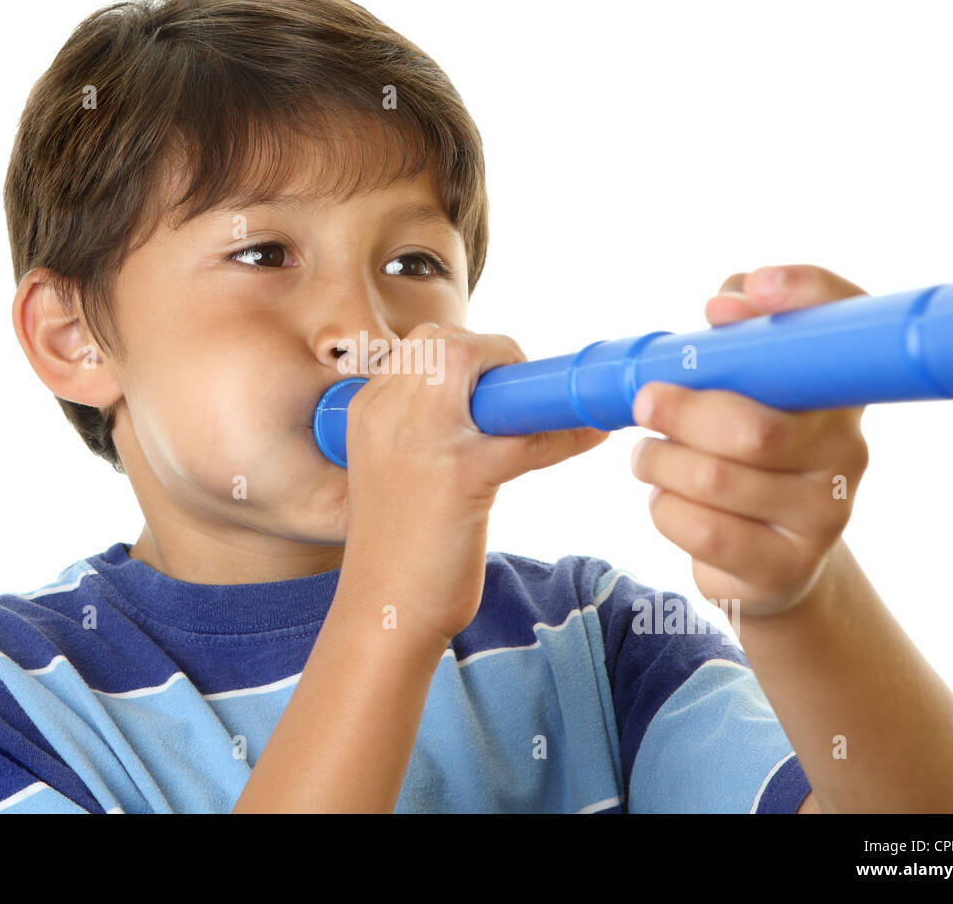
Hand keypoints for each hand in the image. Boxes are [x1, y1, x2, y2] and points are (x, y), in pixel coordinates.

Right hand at [341, 321, 610, 643]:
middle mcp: (384, 415)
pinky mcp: (458, 475)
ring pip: (477, 366)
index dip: (470, 351)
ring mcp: (418, 441)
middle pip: (445, 341)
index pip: (422, 345)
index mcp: (366, 411)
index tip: (500, 379)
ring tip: (549, 408)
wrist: (384, 612)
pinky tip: (587, 438)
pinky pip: (524, 435)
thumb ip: (424, 426)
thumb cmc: (400, 546)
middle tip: (522, 392)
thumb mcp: (394, 469)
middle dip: (493, 352)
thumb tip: (494, 400)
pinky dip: (564, 434)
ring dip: (524, 383)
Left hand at [629, 265, 869, 617]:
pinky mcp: (788, 566)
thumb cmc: (743, 452)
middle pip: (756, 429)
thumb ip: (735, 336)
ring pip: (717, 481)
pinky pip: (705, 531)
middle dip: (682, 412)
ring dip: (660, 463)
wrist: (770, 559)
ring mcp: (825, 513)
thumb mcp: (740, 390)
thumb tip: (726, 304)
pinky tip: (666, 498)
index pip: (845, 322)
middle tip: (644, 404)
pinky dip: (665, 509)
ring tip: (648, 457)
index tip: (735, 298)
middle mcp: (846, 448)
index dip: (802, 296)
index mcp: (835, 389)